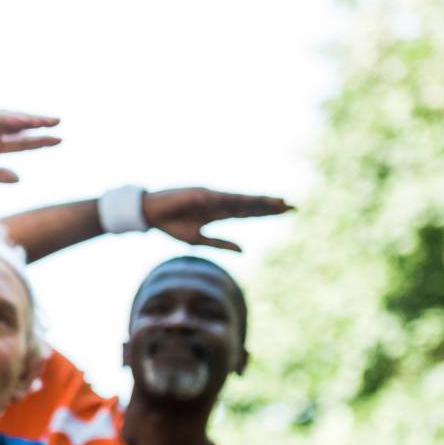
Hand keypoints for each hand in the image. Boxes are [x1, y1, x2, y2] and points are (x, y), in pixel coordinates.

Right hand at [142, 187, 291, 251]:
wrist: (151, 215)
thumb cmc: (172, 226)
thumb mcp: (198, 240)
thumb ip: (221, 244)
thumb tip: (245, 251)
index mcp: (219, 215)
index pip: (249, 212)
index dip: (267, 212)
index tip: (286, 211)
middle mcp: (219, 203)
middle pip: (250, 204)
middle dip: (270, 206)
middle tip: (292, 206)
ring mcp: (211, 198)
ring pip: (240, 199)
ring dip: (258, 201)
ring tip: (278, 202)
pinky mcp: (198, 194)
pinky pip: (218, 198)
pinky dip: (232, 200)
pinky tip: (248, 201)